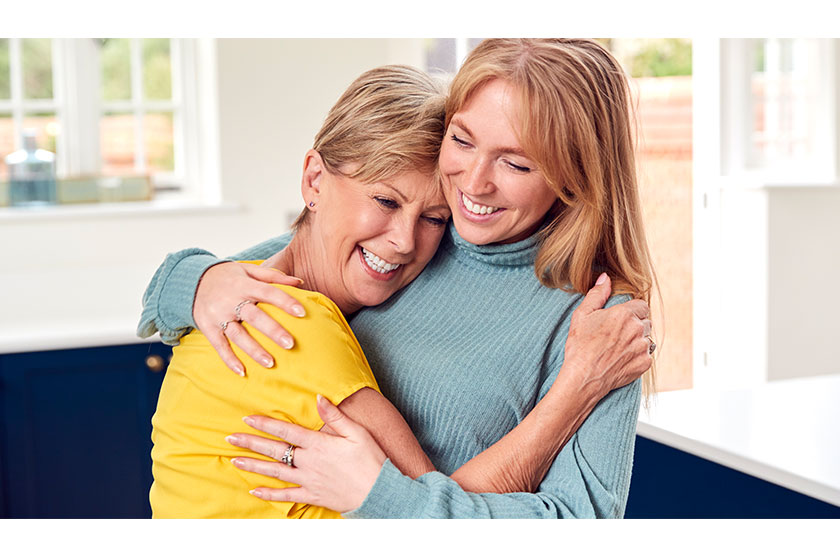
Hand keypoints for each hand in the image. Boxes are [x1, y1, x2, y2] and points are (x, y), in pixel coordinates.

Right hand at [194, 261, 304, 374]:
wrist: (191, 280)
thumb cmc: (228, 276)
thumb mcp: (248, 269)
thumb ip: (273, 276)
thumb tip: (300, 282)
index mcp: (244, 284)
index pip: (268, 292)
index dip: (285, 301)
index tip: (302, 312)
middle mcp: (231, 300)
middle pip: (254, 317)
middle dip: (272, 331)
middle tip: (290, 344)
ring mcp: (218, 315)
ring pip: (238, 335)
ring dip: (254, 350)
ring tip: (270, 363)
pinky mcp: (207, 327)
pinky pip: (219, 345)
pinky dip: (229, 360)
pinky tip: (242, 372)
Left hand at [227, 395, 385, 512]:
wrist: (379, 491)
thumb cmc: (371, 459)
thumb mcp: (357, 432)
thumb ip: (335, 416)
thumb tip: (318, 397)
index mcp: (318, 444)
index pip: (286, 430)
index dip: (265, 424)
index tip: (247, 418)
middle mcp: (308, 462)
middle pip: (274, 450)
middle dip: (251, 443)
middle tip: (230, 438)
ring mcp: (308, 480)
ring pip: (275, 472)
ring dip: (253, 466)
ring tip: (234, 461)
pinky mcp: (312, 495)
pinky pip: (286, 495)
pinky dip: (270, 494)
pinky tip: (255, 490)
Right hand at [562, 273, 652, 398]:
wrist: (583, 378)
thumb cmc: (580, 346)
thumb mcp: (582, 315)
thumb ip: (597, 294)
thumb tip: (605, 278)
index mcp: (624, 314)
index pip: (641, 305)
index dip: (631, 311)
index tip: (620, 319)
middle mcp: (637, 329)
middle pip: (645, 321)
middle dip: (635, 325)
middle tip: (616, 334)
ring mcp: (643, 347)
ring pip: (647, 338)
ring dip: (637, 341)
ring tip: (618, 348)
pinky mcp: (645, 364)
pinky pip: (646, 355)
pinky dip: (637, 356)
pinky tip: (621, 358)